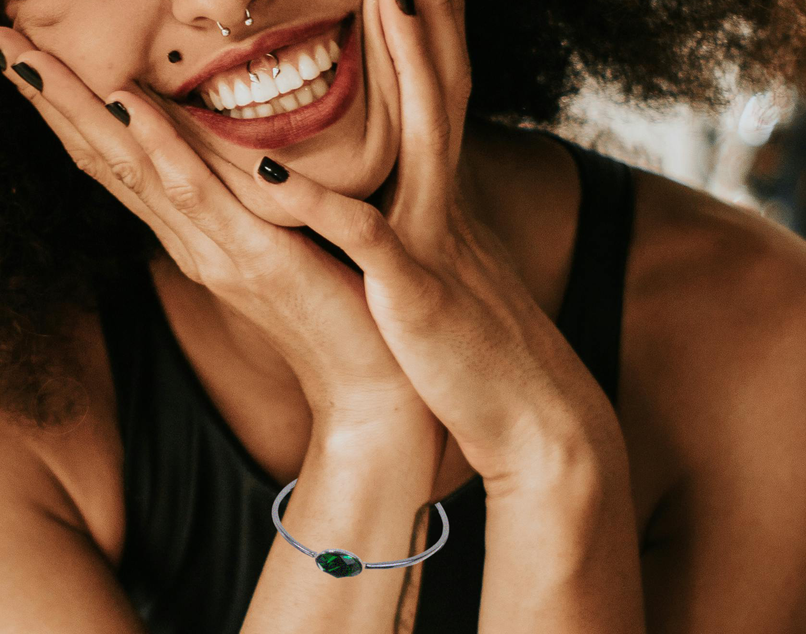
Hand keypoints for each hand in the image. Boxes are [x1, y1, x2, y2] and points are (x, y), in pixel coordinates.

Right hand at [0, 28, 440, 442]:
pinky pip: (202, 196)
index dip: (68, 111)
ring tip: (27, 60)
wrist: (370, 385)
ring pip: (133, 170)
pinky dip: (162, 149)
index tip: (25, 59)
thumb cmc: (335, 309)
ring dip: (78, 111)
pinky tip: (130, 107)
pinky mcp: (259, 260)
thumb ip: (247, 202)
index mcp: (194, 234)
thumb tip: (226, 155)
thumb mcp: (280, 242)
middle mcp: (191, 241)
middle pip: (105, 160)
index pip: (117, 163)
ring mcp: (217, 251)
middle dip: (48, 100)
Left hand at [242, 0, 623, 486]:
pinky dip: (317, 204)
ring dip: (404, 65)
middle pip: (443, 89)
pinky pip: (365, 238)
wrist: (535, 422)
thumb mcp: (452, 271)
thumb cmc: (479, 352)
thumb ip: (428, 224)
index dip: (431, 32)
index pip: (441, 96)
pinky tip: (270, 169)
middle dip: (427, 18)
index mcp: (446, 200)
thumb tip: (403, 195)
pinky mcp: (417, 294)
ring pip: (420, 136)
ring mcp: (436, 243)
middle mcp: (446, 205)